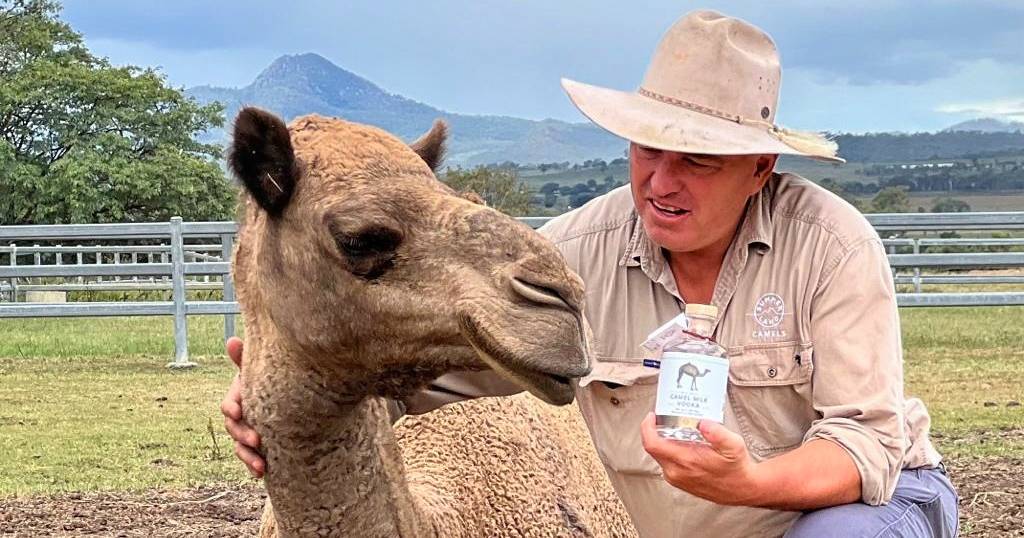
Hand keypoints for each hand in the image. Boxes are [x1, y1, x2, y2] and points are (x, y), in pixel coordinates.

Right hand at [220, 336, 264, 477]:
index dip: (231, 408)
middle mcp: (242, 415)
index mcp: (240, 396)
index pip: (229, 404)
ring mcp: (249, 431)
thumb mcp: (263, 368)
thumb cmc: (274, 377)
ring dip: (248, 457)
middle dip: (242, 435)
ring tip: (261, 466)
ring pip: (240, 447)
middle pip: (233, 428)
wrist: (296, 396)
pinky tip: (262, 474)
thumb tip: (232, 340)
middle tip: (257, 440)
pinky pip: (252, 459)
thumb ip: (247, 359)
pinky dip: (254, 467)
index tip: (237, 412)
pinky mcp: (259, 445)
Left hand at [640, 413, 761, 505]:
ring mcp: (676, 478)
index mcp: (686, 461)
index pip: (653, 444)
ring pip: (659, 455)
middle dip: (655, 431)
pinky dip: (669, 450)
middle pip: (653, 448)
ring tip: (675, 429)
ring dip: (663, 441)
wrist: (742, 489)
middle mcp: (677, 472)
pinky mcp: (679, 482)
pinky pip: (666, 463)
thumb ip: (718, 433)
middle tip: (664, 419)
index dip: (647, 427)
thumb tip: (703, 423)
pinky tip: (682, 443)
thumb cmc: (737, 468)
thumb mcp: (733, 445)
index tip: (651, 416)